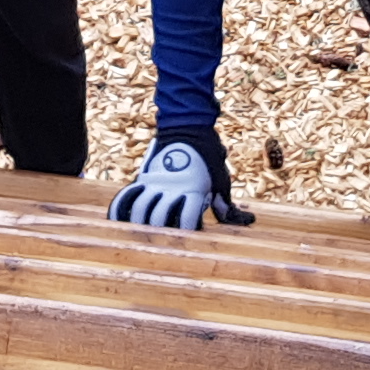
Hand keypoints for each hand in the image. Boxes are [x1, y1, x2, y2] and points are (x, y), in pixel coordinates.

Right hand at [110, 127, 252, 231]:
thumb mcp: (220, 180)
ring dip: (140, 226)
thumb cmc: (208, 155)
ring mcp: (154, 182)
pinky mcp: (142, 177)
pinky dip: (121, 211)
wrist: (188, 125)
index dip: (189, 235)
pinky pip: (127, 197)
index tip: (191, 242)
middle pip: (159, 220)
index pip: (187, 221)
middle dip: (161, 235)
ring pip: (139, 210)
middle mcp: (172, 187)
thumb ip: (227, 206)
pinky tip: (122, 224)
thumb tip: (247, 222)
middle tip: (165, 243)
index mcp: (194, 189)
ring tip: (145, 237)